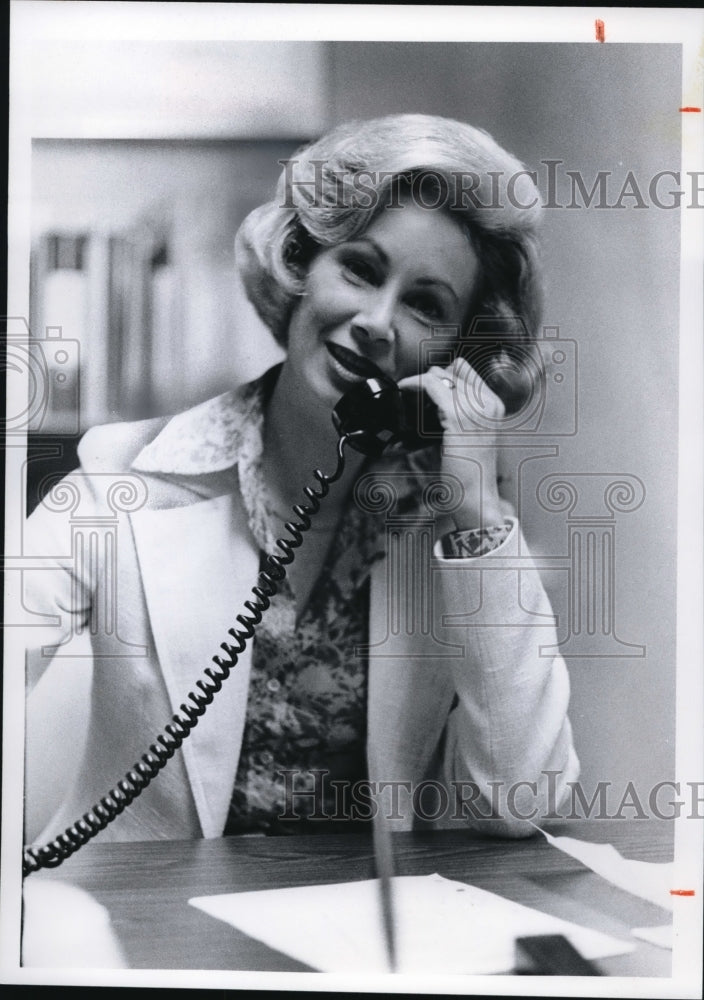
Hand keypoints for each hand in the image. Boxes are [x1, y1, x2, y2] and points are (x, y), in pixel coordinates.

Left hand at [398, 356, 505, 529]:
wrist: (477, 495)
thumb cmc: (470, 472)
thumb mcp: (469, 435)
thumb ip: (457, 413)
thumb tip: (434, 394)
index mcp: (495, 405)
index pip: (466, 370)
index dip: (444, 374)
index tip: (426, 383)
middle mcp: (488, 402)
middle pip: (453, 370)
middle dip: (431, 378)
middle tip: (413, 390)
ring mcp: (474, 408)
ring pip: (440, 375)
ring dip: (420, 381)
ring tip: (407, 390)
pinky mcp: (457, 416)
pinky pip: (431, 385)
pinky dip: (414, 383)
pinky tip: (404, 389)